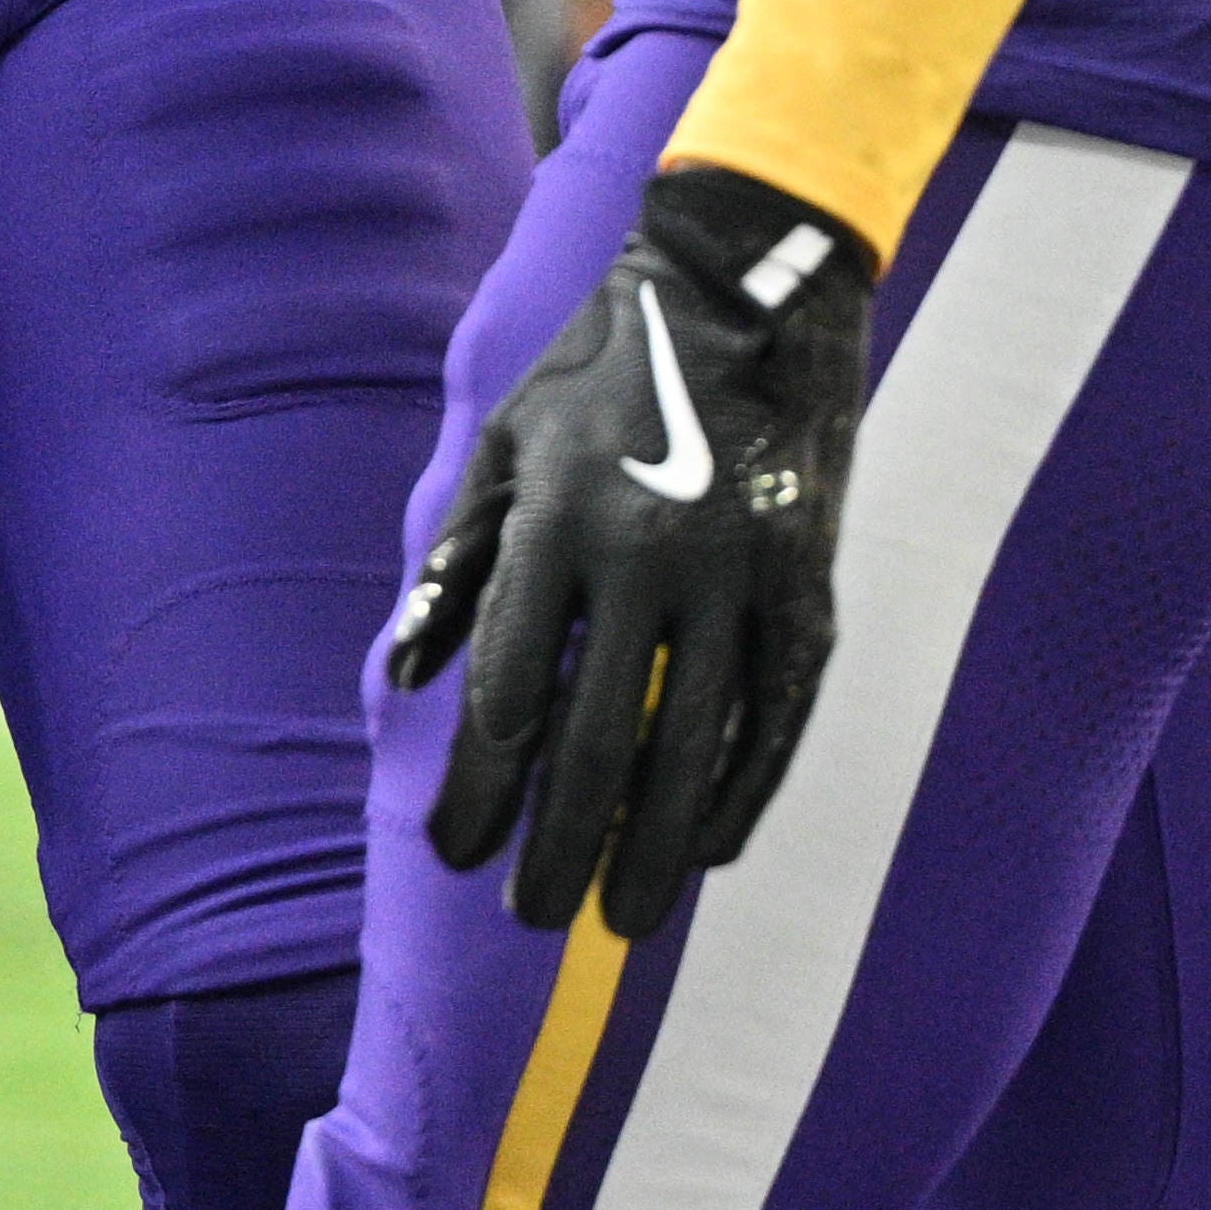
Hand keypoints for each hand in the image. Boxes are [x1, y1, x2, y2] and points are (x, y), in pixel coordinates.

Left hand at [401, 162, 878, 938]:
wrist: (741, 290)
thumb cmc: (598, 374)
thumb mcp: (505, 445)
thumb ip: (455, 565)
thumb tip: (402, 682)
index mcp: (559, 519)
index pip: (511, 692)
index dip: (480, 789)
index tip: (457, 853)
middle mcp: (649, 554)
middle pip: (596, 740)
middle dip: (558, 845)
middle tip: (532, 919)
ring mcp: (739, 573)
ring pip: (694, 746)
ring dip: (654, 847)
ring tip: (623, 919)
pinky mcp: (808, 584)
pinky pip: (776, 716)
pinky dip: (745, 792)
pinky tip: (713, 849)